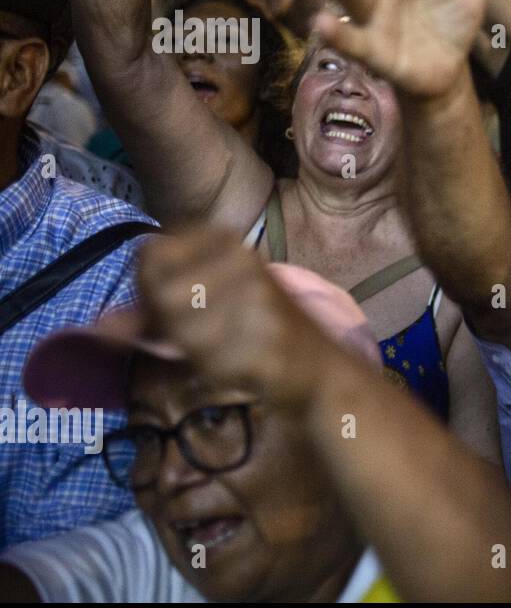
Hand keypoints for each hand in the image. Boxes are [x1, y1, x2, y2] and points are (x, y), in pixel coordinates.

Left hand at [135, 230, 323, 409]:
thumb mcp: (204, 309)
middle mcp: (241, 257)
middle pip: (157, 290)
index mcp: (225, 240)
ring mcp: (255, 295)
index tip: (177, 307)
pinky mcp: (265, 333)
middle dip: (167, 323)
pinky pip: (206, 358)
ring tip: (226, 346)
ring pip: (177, 327)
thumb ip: (150, 315)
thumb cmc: (253, 332)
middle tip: (202, 332)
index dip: (149, 289)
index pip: (149, 253)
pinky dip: (213, 368)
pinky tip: (239, 362)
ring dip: (191, 348)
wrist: (318, 366)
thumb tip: (96, 328)